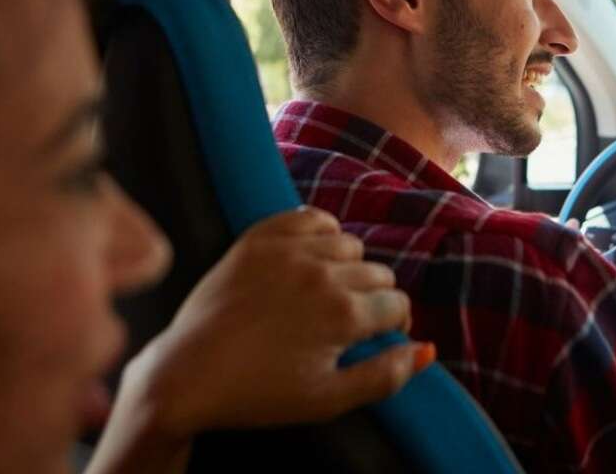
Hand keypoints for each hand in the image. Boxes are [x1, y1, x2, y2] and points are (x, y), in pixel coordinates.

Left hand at [121, 207, 432, 439]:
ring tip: (326, 293)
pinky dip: (319, 232)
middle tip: (348, 322)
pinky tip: (310, 258)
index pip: (398, 304)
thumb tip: (428, 350)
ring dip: (348, 267)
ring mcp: (289, 250)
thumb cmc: (258, 394)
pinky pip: (310, 216)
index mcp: (344, 314)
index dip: (394, 324)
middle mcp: (323, 274)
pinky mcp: (259, 238)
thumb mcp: (329, 400)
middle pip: (378, 273)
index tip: (377, 337)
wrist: (187, 375)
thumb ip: (386, 376)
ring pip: (349, 244)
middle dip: (373, 298)